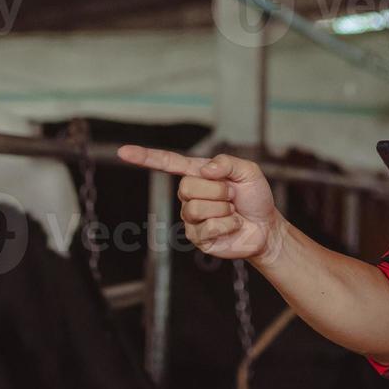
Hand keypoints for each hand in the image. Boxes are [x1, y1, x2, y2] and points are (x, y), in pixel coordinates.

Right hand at [116, 146, 278, 260]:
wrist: (266, 228)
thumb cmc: (255, 198)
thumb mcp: (248, 171)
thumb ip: (226, 162)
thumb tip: (204, 170)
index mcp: (198, 173)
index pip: (167, 163)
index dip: (144, 157)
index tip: (122, 152)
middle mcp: (190, 195)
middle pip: (187, 187)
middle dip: (218, 189)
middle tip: (232, 195)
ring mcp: (191, 217)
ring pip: (195, 208)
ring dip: (223, 208)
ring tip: (232, 211)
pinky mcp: (198, 237)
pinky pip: (206, 227)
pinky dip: (226, 224)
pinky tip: (232, 225)